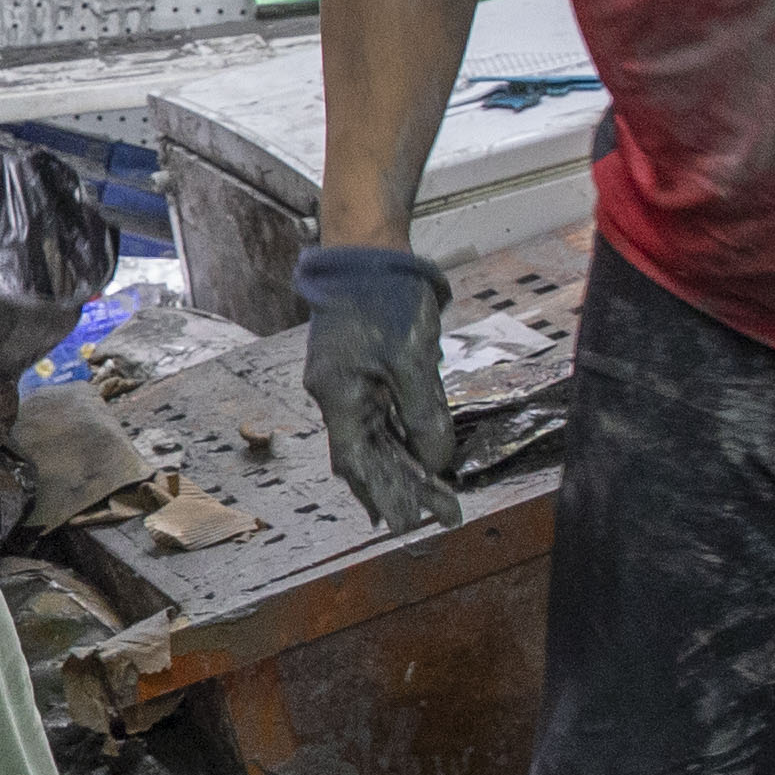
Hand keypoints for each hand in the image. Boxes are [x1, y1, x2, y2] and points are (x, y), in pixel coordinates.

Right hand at [298, 244, 457, 532]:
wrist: (366, 249)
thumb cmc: (384, 299)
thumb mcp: (411, 362)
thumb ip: (423, 415)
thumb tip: (434, 461)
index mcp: (338, 396)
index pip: (357, 461)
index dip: (381, 495)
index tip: (406, 525)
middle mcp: (337, 394)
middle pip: (367, 455)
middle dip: (401, 489)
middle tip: (438, 517)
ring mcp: (348, 381)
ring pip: (377, 436)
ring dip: (405, 467)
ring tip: (435, 497)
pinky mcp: (363, 367)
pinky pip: (383, 413)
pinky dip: (402, 437)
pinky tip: (420, 455)